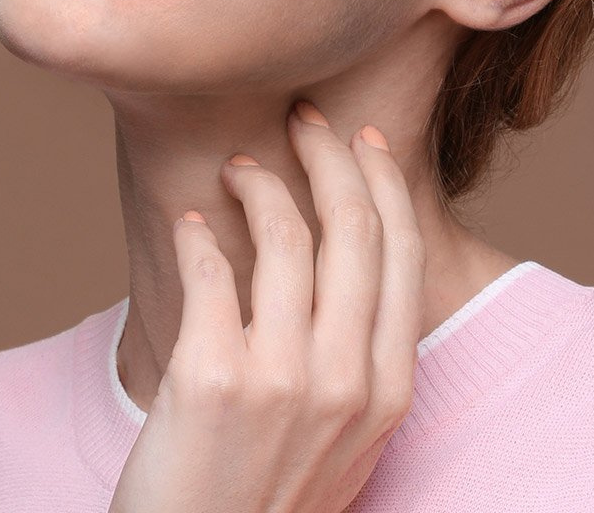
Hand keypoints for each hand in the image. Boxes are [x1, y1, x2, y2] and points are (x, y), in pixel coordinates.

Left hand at [107, 99, 426, 512]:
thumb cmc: (270, 493)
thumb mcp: (349, 435)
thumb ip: (361, 355)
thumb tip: (348, 254)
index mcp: (388, 387)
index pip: (400, 248)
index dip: (381, 178)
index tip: (361, 137)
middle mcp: (346, 378)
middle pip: (352, 224)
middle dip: (327, 152)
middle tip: (301, 119)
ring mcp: (281, 378)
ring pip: (285, 232)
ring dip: (258, 179)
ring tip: (238, 168)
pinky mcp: (212, 377)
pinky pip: (211, 267)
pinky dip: (199, 232)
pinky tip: (192, 223)